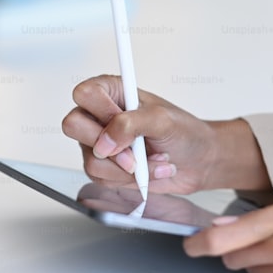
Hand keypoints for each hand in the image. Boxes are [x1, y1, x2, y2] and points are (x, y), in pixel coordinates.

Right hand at [61, 75, 269, 193]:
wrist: (198, 162)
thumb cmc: (184, 133)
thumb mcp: (162, 120)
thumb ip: (131, 124)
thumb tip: (105, 141)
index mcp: (112, 92)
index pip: (84, 94)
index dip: (101, 112)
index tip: (122, 122)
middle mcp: (99, 116)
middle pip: (74, 126)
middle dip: (109, 146)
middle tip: (135, 153)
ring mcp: (99, 143)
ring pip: (90, 159)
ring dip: (127, 167)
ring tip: (152, 161)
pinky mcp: (104, 167)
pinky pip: (100, 178)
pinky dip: (128, 179)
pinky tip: (147, 171)